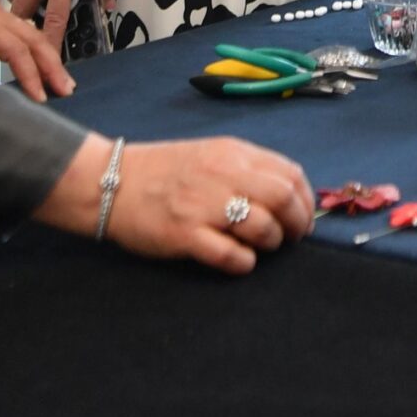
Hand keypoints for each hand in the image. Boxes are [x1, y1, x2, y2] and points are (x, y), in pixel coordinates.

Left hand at [0, 0, 73, 100]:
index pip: (14, 50)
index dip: (30, 74)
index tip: (39, 97)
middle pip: (35, 41)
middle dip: (53, 66)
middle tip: (67, 90)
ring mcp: (1, 15)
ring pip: (35, 36)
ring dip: (51, 58)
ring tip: (64, 82)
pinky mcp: (0, 17)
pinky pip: (27, 33)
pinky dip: (40, 50)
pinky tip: (45, 64)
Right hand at [45, 135, 314, 275]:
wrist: (110, 183)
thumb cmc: (165, 171)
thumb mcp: (211, 155)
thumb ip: (247, 168)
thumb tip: (288, 194)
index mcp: (233, 153)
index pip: (290, 174)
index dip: (305, 199)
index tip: (303, 216)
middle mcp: (223, 175)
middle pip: (283, 199)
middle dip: (296, 223)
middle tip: (291, 238)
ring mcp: (203, 205)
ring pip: (262, 226)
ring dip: (271, 242)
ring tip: (261, 246)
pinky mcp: (184, 235)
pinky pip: (230, 255)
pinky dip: (244, 262)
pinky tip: (240, 261)